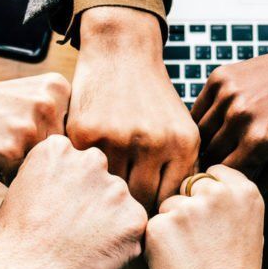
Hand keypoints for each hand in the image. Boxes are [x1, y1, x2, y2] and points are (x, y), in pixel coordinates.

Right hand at [0, 71, 70, 183]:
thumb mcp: (35, 95)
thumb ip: (61, 119)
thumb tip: (87, 164)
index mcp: (60, 89)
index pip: (75, 135)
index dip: (51, 140)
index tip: (29, 128)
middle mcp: (49, 106)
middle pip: (60, 154)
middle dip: (39, 156)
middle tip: (12, 137)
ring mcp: (30, 129)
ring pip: (42, 169)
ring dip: (23, 167)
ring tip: (2, 144)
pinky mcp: (10, 151)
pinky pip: (20, 179)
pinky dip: (5, 174)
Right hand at [0, 134, 147, 268]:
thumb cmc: (16, 242)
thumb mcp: (21, 190)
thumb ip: (51, 176)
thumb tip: (68, 182)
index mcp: (59, 149)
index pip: (76, 164)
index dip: (67, 191)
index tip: (55, 210)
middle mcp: (91, 160)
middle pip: (101, 180)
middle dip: (92, 202)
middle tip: (70, 232)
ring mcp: (116, 190)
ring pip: (119, 205)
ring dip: (108, 223)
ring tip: (80, 247)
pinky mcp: (134, 219)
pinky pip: (133, 230)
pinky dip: (120, 245)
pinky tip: (95, 257)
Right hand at [67, 7, 198, 208]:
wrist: (121, 51)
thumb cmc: (151, 98)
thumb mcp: (179, 128)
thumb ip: (179, 169)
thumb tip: (173, 217)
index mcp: (182, 144)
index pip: (169, 200)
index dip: (157, 212)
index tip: (145, 212)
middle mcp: (153, 142)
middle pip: (141, 202)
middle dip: (131, 208)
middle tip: (120, 209)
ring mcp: (118, 138)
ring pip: (110, 191)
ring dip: (105, 194)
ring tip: (102, 195)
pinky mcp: (86, 134)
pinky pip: (86, 171)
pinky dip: (85, 175)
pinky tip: (85, 174)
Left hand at [144, 165, 264, 268]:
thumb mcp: (248, 230)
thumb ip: (229, 202)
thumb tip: (205, 185)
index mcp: (245, 192)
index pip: (213, 172)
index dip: (206, 194)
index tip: (210, 216)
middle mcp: (217, 194)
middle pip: (188, 186)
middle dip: (188, 207)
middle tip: (200, 244)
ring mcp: (187, 208)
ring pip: (167, 206)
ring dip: (171, 226)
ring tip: (191, 257)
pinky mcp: (160, 226)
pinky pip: (152, 226)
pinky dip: (157, 243)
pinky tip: (176, 264)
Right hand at [191, 33, 267, 189]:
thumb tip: (237, 192)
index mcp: (258, 142)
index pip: (224, 175)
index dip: (227, 180)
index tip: (232, 178)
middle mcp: (239, 117)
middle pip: (209, 155)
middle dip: (217, 162)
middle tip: (228, 160)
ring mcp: (227, 95)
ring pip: (199, 134)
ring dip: (209, 141)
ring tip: (225, 142)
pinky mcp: (220, 78)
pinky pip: (198, 109)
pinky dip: (204, 119)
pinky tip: (221, 122)